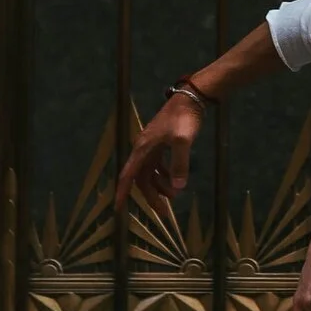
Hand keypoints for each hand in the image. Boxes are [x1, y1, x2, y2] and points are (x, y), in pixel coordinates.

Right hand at [113, 90, 203, 216]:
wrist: (191, 97)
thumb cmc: (184, 118)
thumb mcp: (183, 141)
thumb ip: (179, 164)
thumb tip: (177, 188)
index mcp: (143, 148)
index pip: (128, 175)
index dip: (122, 192)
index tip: (118, 209)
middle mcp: (144, 148)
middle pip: (142, 178)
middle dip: (151, 196)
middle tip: (164, 212)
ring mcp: (152, 145)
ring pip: (150, 172)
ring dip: (160, 186)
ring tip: (174, 197)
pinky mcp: (162, 142)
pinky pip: (158, 164)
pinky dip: (165, 174)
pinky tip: (175, 180)